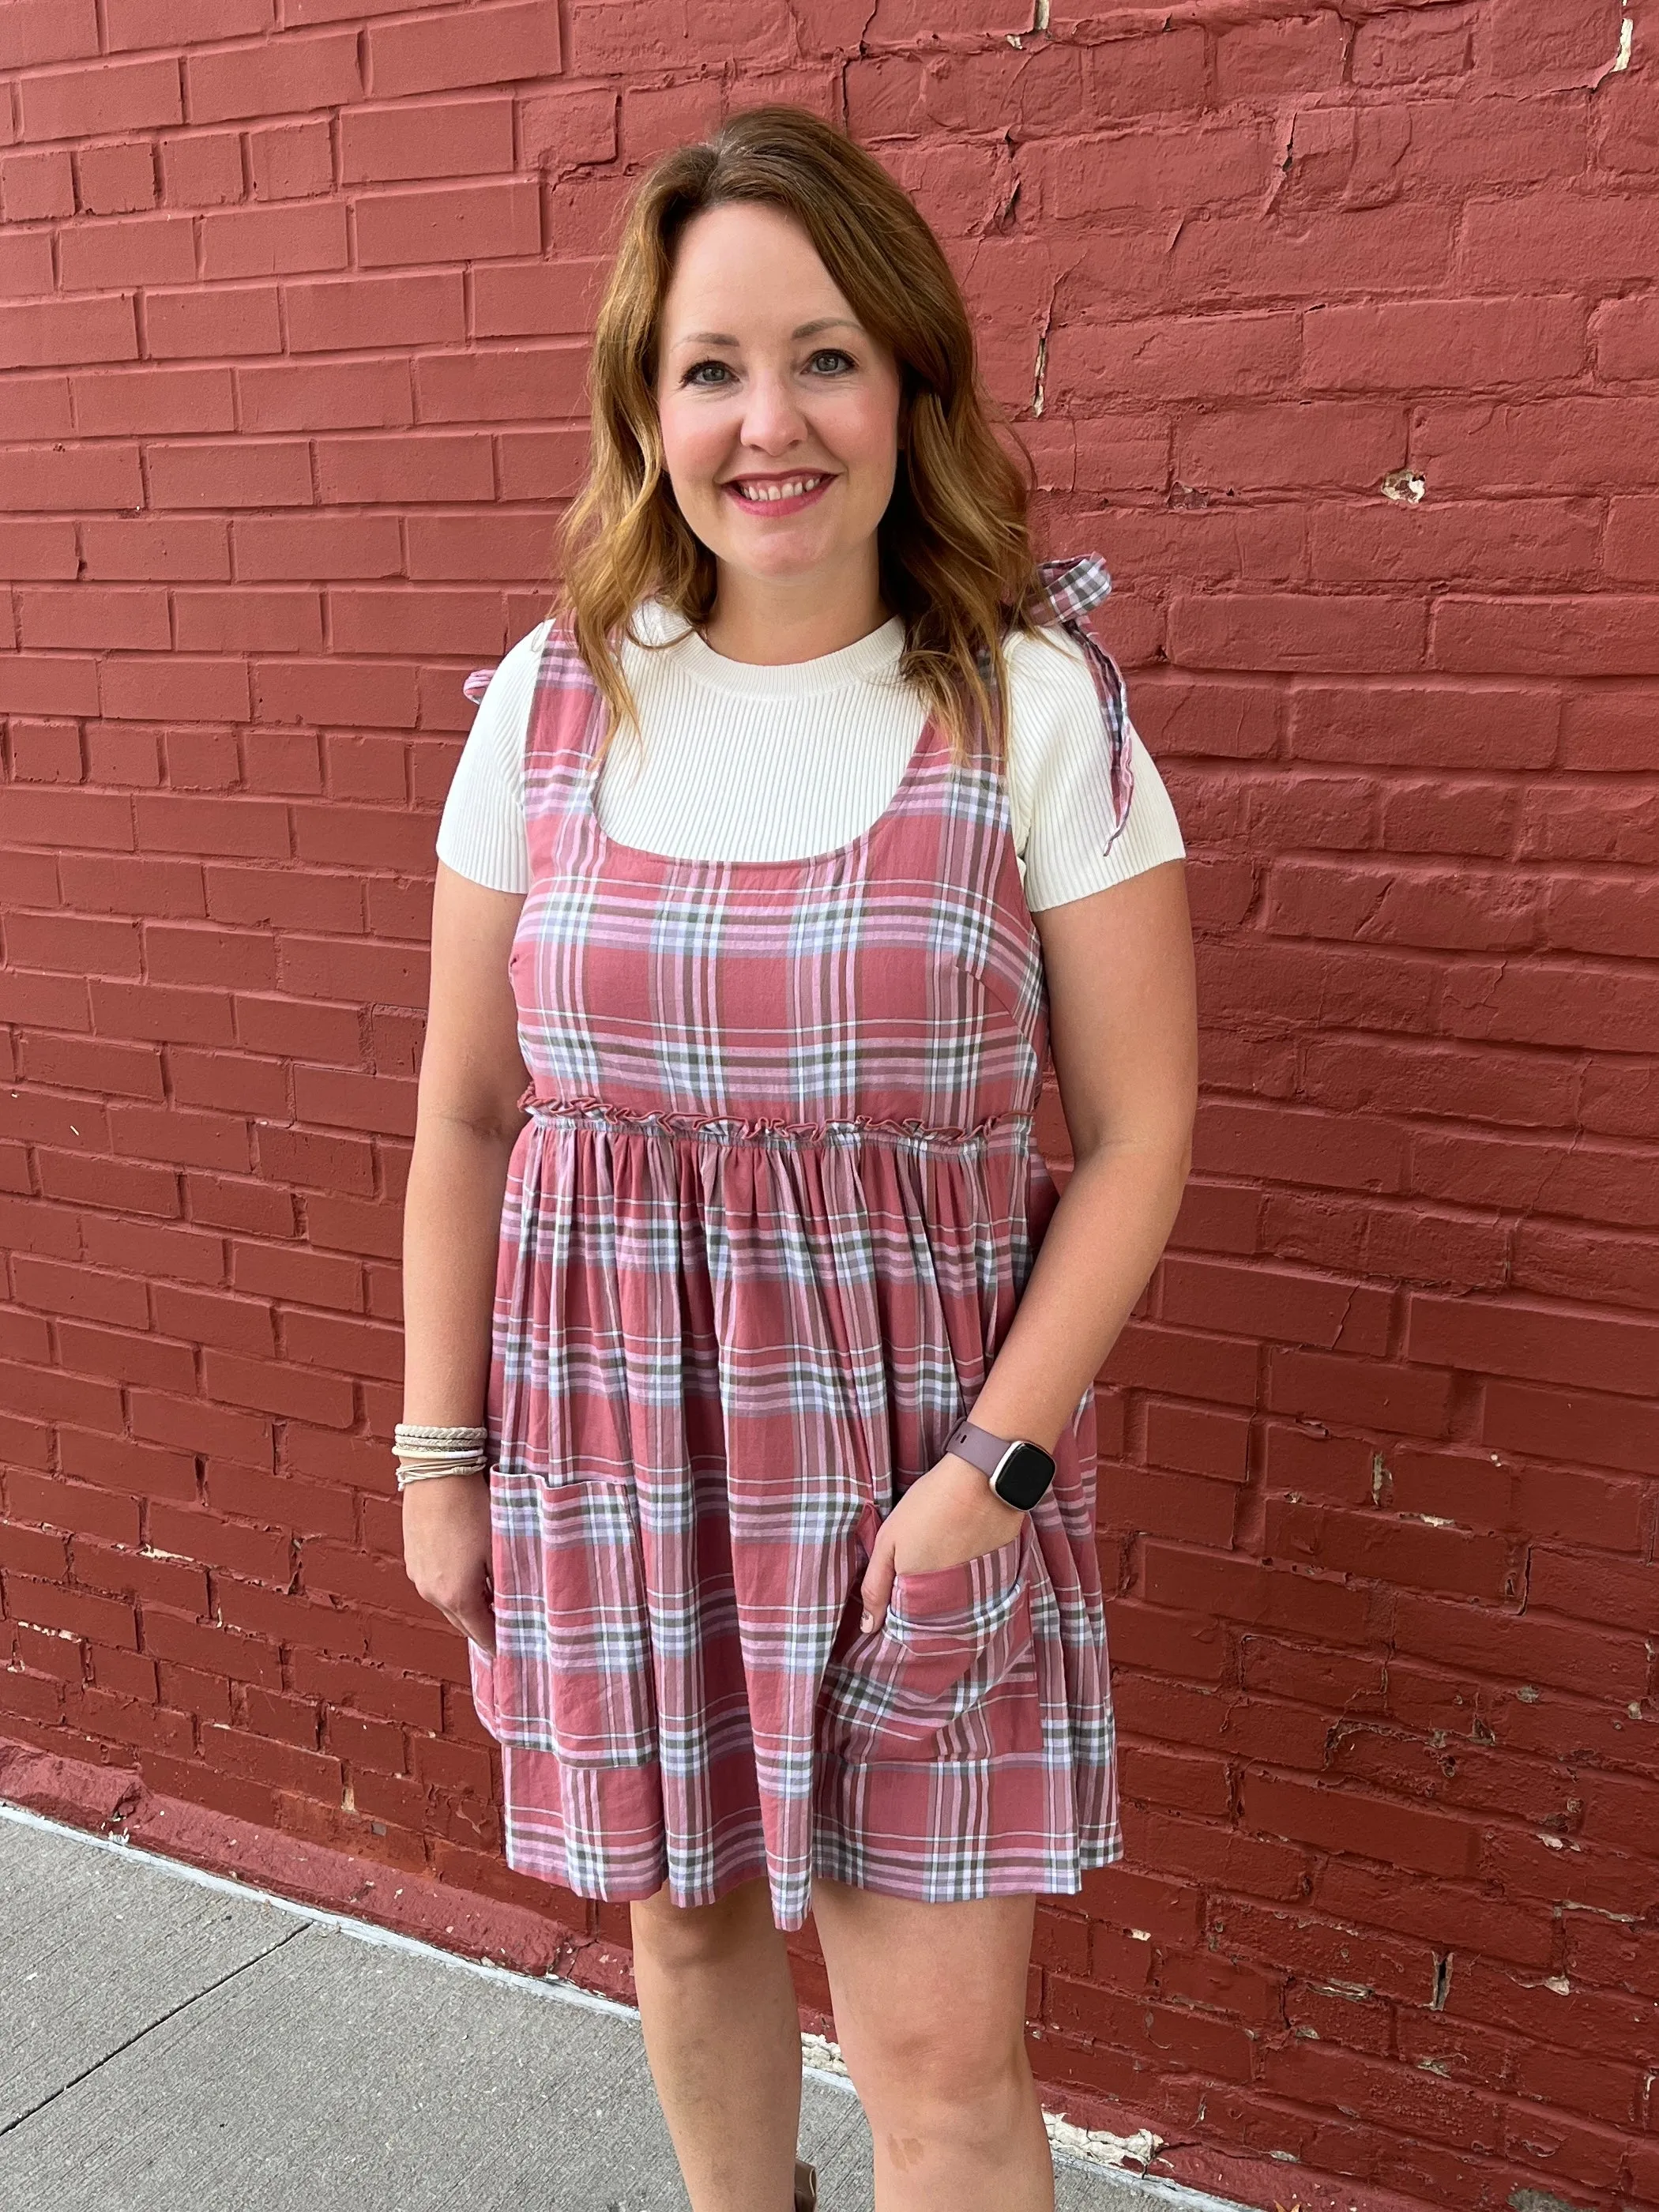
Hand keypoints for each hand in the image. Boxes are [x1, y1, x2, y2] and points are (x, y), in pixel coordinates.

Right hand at [402, 1473, 495, 1654]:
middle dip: (482, 1626)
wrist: (437, 1474)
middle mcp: (432, 1594)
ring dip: (466, 1607)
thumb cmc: (473, 1510)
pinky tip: (466, 1574)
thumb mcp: (498, 1549)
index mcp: (457, 1597)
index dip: (497, 1642)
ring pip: (446, 1604)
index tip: (510, 1650)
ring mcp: (418, 1577)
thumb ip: (505, 1583)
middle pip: (461, 1623)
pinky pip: (433, 1585)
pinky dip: (450, 1588)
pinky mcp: (412, 1560)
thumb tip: (513, 1605)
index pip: (481, 1633)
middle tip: (502, 1628)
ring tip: (489, 1599)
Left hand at [859, 1454, 1024, 1634]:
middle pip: (930, 1616)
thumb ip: (876, 1586)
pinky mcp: (998, 1578)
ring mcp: (978, 1593)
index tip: (893, 1584)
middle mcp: (952, 1605)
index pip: (903, 1623)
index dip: (894, 1605)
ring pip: (954, 1605)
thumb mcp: (888, 1541)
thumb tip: (869, 1627)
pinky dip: (968, 1580)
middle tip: (918, 1561)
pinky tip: (962, 1553)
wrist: (981, 1482)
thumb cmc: (929, 1506)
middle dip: (918, 1600)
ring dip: (944, 1591)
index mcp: (921, 1600)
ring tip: (940, 1554)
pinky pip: (977, 1591)